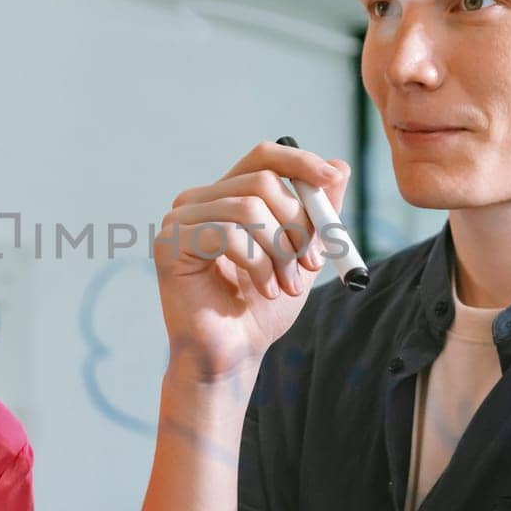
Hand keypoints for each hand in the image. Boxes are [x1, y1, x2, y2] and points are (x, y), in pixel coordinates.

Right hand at [155, 141, 348, 381]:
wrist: (234, 354)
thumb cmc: (262, 308)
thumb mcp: (302, 254)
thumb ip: (318, 212)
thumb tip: (340, 166)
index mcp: (227, 196)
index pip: (263, 155)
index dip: (299, 161)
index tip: (329, 179)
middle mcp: (199, 200)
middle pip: (262, 182)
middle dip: (298, 224)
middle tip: (312, 263)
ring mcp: (179, 220)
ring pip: (248, 209)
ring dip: (280, 251)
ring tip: (287, 285)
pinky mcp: (170, 245)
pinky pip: (227, 235)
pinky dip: (258, 265)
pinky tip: (265, 290)